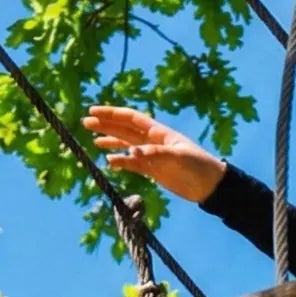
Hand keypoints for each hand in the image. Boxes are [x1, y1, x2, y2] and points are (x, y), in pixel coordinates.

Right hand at [85, 105, 225, 204]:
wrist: (210, 185)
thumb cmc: (199, 165)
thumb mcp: (178, 157)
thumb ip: (155, 153)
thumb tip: (131, 152)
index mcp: (159, 132)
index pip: (131, 118)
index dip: (112, 114)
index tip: (94, 111)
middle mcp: (153, 141)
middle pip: (125, 129)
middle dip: (106, 125)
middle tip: (86, 122)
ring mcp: (152, 155)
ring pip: (126, 145)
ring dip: (111, 142)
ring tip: (94, 141)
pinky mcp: (154, 170)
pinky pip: (133, 164)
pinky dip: (121, 162)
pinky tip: (110, 162)